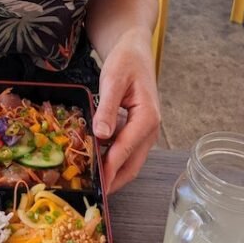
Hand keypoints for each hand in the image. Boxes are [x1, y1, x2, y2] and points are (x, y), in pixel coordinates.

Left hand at [92, 32, 159, 192]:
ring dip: (114, 171)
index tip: (99, 183)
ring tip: (93, 181)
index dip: (111, 167)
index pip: (126, 149)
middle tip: (96, 193)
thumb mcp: (113, 79)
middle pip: (133, 163)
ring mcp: (145, 130)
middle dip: (115, 180)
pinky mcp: (137, 129)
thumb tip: (102, 135)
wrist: (134, 49)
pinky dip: (113, 159)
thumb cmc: (126, 61)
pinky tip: (96, 161)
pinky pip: (126, 149)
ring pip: (131, 159)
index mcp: (147, 117)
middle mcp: (150, 128)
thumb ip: (107, 108)